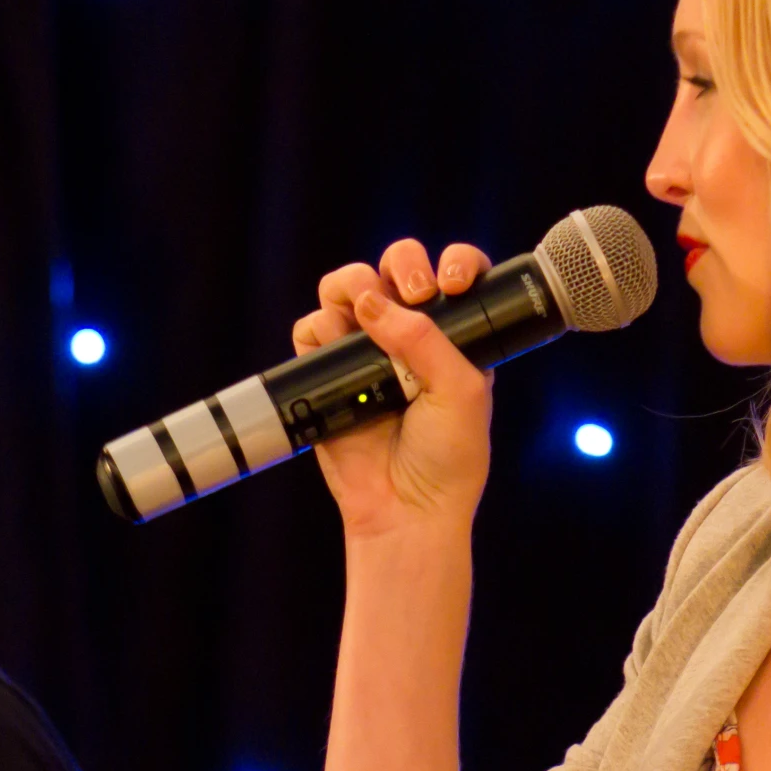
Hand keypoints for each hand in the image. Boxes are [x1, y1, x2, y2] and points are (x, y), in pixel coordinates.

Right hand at [291, 237, 496, 539]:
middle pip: (394, 266)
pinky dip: (318, 328)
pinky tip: (338, 348)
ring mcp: (364, 352)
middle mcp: (407, 336)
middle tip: (414, 294)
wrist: (406, 509)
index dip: (451, 262)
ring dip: (352, 285)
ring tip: (364, 317)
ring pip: (346, 287)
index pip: (453, 272)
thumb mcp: (460, 391)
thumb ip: (424, 338)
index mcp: (453, 336)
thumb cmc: (448, 457)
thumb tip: (371, 301)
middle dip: (401, 264)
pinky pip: (310, 329)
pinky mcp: (325, 374)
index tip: (450, 284)